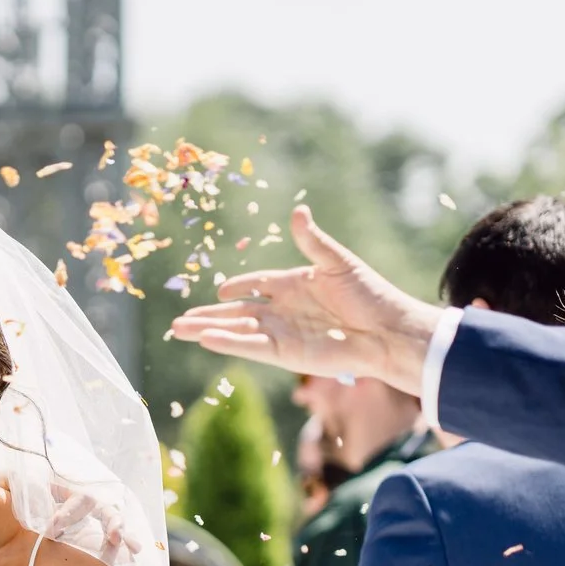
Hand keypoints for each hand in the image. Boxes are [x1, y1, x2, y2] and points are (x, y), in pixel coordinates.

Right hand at [168, 206, 443, 391]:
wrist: (386, 331)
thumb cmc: (369, 294)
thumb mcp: (338, 262)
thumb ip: (312, 242)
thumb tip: (298, 212)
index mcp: (294, 285)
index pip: (257, 285)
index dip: (238, 287)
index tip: (221, 291)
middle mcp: (283, 311)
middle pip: (237, 313)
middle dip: (207, 316)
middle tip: (178, 320)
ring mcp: (281, 333)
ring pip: (235, 330)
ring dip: (207, 330)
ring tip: (179, 330)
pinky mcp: (284, 353)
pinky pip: (250, 347)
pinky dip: (228, 343)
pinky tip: (206, 340)